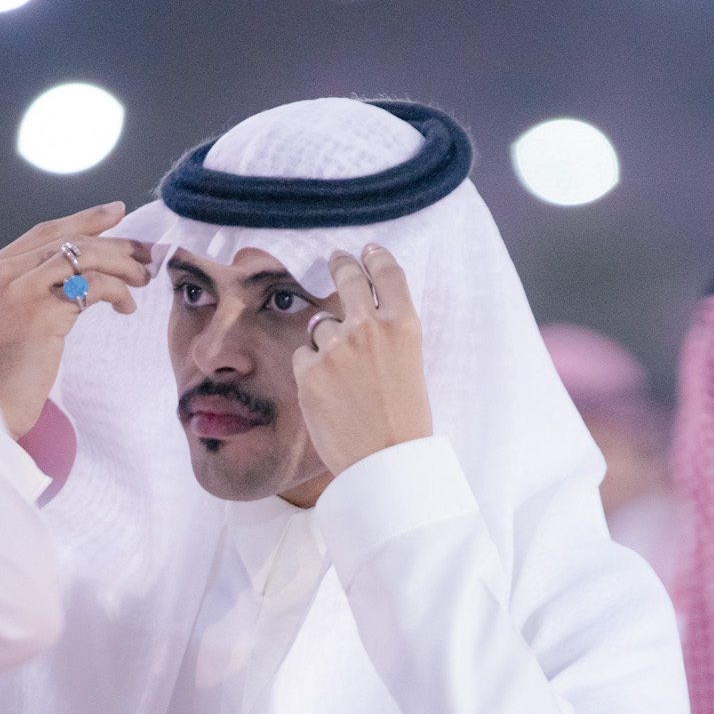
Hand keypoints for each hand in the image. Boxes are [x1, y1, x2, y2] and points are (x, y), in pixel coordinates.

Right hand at [0, 208, 151, 436]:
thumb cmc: (7, 371)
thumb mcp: (12, 317)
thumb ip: (34, 288)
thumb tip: (82, 271)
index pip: (46, 231)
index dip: (86, 219)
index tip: (118, 212)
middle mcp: (2, 272)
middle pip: (70, 239)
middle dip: (115, 242)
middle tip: (146, 252)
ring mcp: (20, 290)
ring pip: (84, 257)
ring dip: (122, 265)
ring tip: (143, 279)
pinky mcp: (41, 313)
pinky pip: (92, 287)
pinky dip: (117, 291)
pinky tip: (126, 306)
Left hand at [291, 246, 431, 477]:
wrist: (385, 462)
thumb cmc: (404, 424)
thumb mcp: (410, 368)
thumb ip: (389, 338)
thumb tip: (366, 320)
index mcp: (403, 326)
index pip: (387, 273)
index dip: (375, 257)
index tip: (367, 251)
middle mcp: (368, 327)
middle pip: (348, 277)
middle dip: (341, 264)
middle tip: (336, 258)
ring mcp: (336, 347)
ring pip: (320, 325)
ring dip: (325, 341)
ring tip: (340, 375)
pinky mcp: (309, 370)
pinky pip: (303, 357)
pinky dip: (310, 370)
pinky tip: (326, 394)